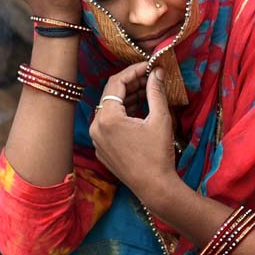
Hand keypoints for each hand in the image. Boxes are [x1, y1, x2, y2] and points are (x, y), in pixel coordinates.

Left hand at [89, 62, 181, 201]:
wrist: (154, 187)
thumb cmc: (158, 154)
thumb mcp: (159, 119)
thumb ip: (156, 92)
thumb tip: (156, 72)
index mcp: (107, 118)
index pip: (116, 83)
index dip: (133, 71)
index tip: (148, 66)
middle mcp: (95, 127)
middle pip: (111, 96)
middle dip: (131, 84)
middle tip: (150, 78)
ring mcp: (96, 139)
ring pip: (109, 110)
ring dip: (127, 99)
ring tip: (148, 92)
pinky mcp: (101, 148)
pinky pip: (108, 124)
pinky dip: (122, 114)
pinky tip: (139, 111)